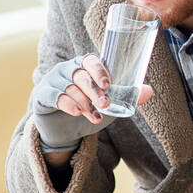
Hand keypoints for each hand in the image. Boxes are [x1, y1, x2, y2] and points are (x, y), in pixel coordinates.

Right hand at [30, 52, 153, 150]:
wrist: (66, 133)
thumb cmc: (89, 111)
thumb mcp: (111, 105)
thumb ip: (128, 97)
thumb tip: (150, 90)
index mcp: (84, 66)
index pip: (91, 60)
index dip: (99, 69)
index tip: (108, 84)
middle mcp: (67, 70)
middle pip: (80, 75)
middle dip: (94, 90)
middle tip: (105, 103)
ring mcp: (53, 81)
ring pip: (69, 86)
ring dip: (83, 102)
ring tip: (94, 116)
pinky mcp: (42, 95)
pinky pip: (54, 95)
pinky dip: (66, 103)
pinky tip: (76, 112)